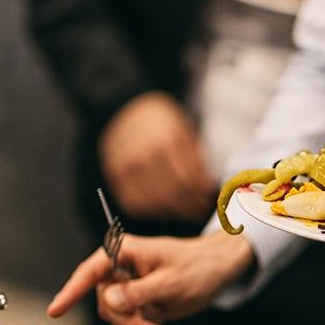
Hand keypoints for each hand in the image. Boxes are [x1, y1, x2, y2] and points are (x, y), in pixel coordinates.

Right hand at [47, 232, 254, 324]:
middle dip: (127, 321)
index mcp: (124, 252)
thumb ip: (139, 292)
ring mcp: (128, 287)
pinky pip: (128, 322)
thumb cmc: (198, 265)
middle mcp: (121, 269)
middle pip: (105, 303)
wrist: (218, 271)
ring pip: (115, 317)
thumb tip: (110, 300)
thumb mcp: (171, 281)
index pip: (90, 272)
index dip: (71, 291)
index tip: (55, 311)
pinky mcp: (137, 302)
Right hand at [99, 91, 214, 220]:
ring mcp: (126, 167)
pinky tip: (164, 211)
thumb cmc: (162, 122)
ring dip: (173, 214)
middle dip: (190, 207)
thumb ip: (196, 157)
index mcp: (167, 141)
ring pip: (154, 203)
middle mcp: (145, 155)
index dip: (201, 193)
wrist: (125, 110)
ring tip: (186, 214)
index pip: (188, 178)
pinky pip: (134, 204)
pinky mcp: (115, 176)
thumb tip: (208, 186)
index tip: (209, 199)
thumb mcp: (184, 130)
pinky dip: (151, 212)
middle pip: (172, 194)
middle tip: (200, 211)